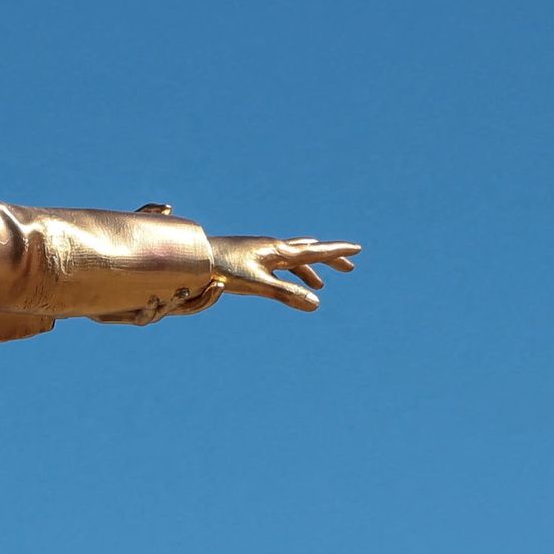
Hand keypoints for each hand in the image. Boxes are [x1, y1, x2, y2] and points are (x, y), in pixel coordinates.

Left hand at [210, 233, 360, 310]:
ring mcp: (261, 251)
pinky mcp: (250, 257)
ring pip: (293, 258)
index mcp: (279, 252)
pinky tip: (286, 277)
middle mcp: (273, 248)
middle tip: (349, 268)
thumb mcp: (257, 284)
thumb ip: (286, 294)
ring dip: (309, 269)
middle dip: (329, 260)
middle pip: (309, 252)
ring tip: (318, 285)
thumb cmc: (223, 270)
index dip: (337, 252)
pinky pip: (278, 263)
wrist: (195, 257)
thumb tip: (316, 304)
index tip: (358, 248)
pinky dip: (290, 271)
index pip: (316, 252)